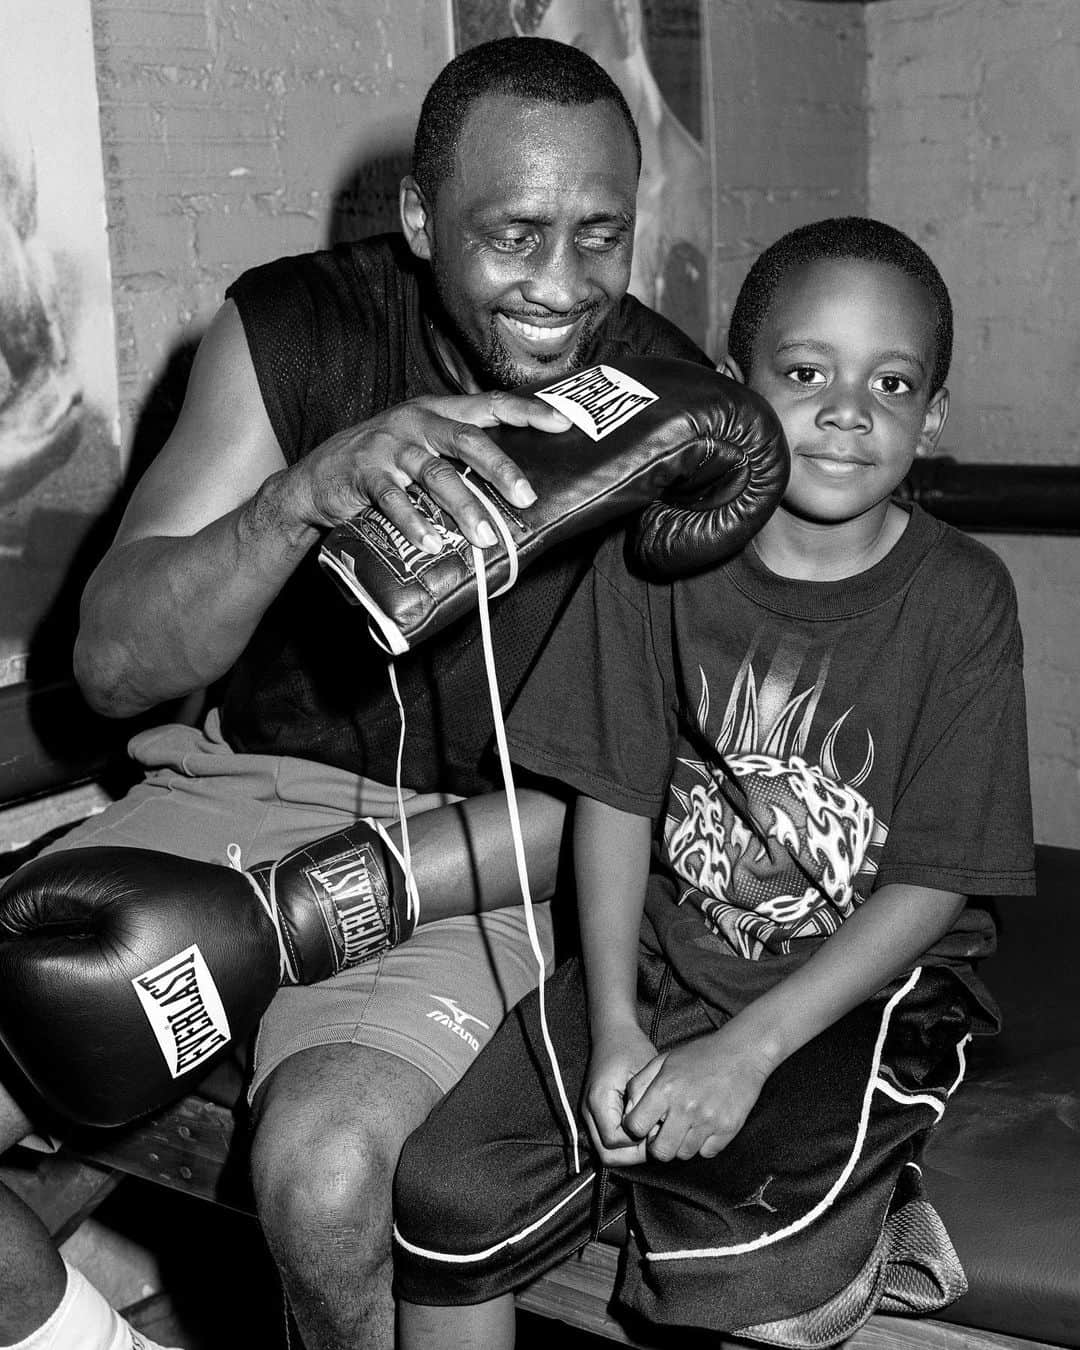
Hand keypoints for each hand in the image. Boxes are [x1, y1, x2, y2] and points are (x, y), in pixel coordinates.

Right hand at [298, 391, 570, 549]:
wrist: (316, 478)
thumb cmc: (383, 463)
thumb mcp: (421, 445)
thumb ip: (459, 455)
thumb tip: (516, 485)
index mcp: (436, 410)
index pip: (489, 405)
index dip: (526, 412)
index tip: (562, 423)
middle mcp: (415, 423)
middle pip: (467, 440)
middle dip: (501, 468)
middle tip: (526, 497)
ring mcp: (388, 448)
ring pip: (435, 475)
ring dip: (463, 508)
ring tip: (483, 538)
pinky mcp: (364, 475)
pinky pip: (394, 500)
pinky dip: (415, 523)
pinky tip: (433, 543)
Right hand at [583, 1021, 659, 1166]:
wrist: (613, 1032)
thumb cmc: (630, 1048)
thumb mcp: (644, 1072)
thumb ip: (645, 1104)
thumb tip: (652, 1132)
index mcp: (599, 1100)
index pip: (615, 1142)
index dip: (638, 1143)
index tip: (656, 1130)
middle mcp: (588, 1111)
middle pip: (607, 1154)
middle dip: (633, 1154)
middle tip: (654, 1139)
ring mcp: (589, 1114)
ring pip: (606, 1150)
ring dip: (629, 1149)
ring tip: (649, 1133)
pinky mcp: (595, 1114)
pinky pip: (607, 1139)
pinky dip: (624, 1141)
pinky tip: (642, 1127)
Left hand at [621, 1021, 774, 1162]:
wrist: (741, 1052)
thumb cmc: (700, 1055)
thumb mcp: (663, 1060)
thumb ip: (640, 1084)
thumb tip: (628, 1111)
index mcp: (665, 1088)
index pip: (636, 1127)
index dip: (635, 1129)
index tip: (642, 1125)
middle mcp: (686, 1107)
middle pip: (660, 1152)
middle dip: (657, 1146)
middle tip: (663, 1134)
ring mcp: (708, 1121)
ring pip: (684, 1154)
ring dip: (681, 1145)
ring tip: (686, 1126)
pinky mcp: (728, 1129)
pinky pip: (707, 1152)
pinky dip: (703, 1144)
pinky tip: (703, 1126)